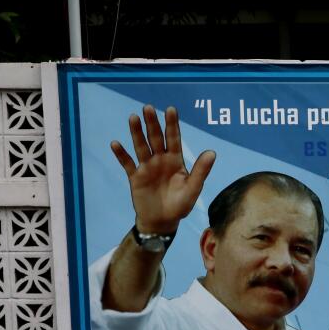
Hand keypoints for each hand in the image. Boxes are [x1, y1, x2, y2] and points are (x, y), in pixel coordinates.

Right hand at [110, 105, 215, 234]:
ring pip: (141, 146)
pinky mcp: (135, 177)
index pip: (174, 139)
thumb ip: (201, 170)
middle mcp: (160, 160)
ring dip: (136, 133)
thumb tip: (212, 152)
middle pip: (156, 138)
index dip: (172, 124)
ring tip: (133, 118)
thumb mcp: (193, 188)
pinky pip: (127, 163)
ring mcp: (147, 167)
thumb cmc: (180, 205)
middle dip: (153, 124)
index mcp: (176, 161)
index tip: (171, 109)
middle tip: (149, 107)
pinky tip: (115, 143)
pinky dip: (121, 154)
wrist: (163, 221)